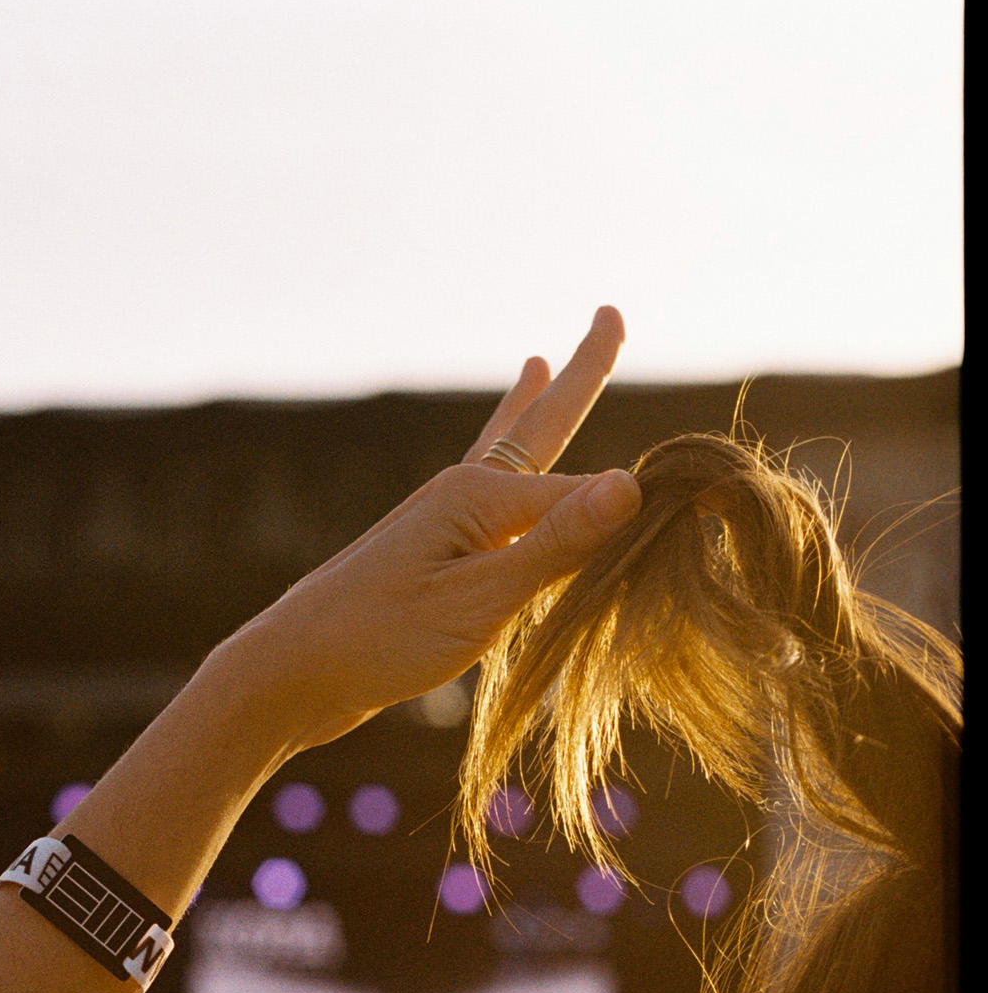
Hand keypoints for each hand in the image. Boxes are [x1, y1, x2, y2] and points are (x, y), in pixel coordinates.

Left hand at [246, 307, 640, 750]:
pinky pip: (484, 507)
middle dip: (577, 376)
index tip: (702, 494)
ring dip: (528, 413)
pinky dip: (506, 483)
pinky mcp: (424, 565)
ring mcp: (438, 528)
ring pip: (501, 458)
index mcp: (477, 497)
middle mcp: (458, 497)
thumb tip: (632, 483)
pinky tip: (499, 492)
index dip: (643, 498)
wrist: (290, 677)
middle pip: (534, 426)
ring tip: (536, 367)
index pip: (589, 490)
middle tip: (609, 315)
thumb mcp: (478, 602)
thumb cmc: (379, 641)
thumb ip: (553, 547)